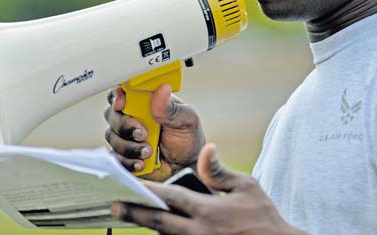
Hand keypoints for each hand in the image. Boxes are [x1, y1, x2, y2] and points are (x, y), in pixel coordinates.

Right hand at [104, 84, 204, 180]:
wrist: (186, 166)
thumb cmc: (187, 138)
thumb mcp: (186, 120)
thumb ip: (171, 108)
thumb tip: (162, 90)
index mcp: (145, 102)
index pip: (124, 91)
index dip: (117, 95)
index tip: (121, 104)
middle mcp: (131, 116)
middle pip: (112, 114)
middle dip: (125, 125)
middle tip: (143, 134)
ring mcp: (125, 136)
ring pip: (112, 136)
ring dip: (129, 146)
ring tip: (149, 151)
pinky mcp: (123, 156)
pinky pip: (115, 158)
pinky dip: (127, 161)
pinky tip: (142, 163)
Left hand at [111, 143, 307, 234]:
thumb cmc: (262, 215)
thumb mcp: (246, 186)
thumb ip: (219, 171)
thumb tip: (205, 149)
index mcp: (208, 211)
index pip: (170, 198)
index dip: (147, 191)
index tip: (127, 186)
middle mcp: (199, 232)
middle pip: (158, 223)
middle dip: (134, 213)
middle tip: (114, 207)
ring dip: (147, 226)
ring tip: (130, 214)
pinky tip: (156, 228)